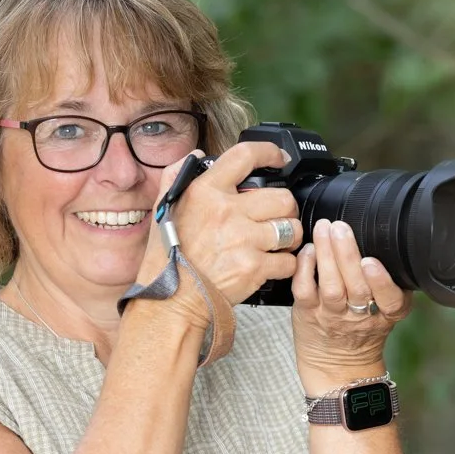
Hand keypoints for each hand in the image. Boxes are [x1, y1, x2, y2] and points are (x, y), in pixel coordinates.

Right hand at [137, 142, 302, 312]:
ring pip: (291, 228)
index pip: (245, 156)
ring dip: (289, 236)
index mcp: (205, 191)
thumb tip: (198, 156)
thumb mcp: (163, 208)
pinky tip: (271, 265)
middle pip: (282, 197)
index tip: (280, 158)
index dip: (269, 152)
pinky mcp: (255, 268)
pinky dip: (284, 264)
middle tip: (278, 217)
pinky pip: (288, 260)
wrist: (171, 301)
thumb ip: (177, 176)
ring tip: (277, 242)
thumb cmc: (167, 257)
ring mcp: (244, 240)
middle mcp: (227, 212)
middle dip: (285, 208)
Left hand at [292, 218, 411, 389]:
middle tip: (340, 227)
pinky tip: (308, 250)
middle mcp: (360, 316)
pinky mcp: (308, 314)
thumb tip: (383, 241)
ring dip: (326, 255)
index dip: (381, 281)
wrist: (338, 367)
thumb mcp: (387, 311)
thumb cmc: (362, 330)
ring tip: (323, 229)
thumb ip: (388, 285)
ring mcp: (332, 316)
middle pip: (356, 286)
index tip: (371, 262)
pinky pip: (304, 290)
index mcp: (388, 313)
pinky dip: (305, 268)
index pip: (390, 299)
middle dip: (347, 254)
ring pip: (330, 286)